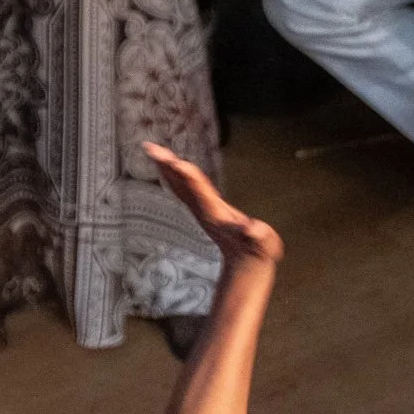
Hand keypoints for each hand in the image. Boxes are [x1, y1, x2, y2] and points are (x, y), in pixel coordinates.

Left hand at [143, 143, 283, 269]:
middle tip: (150, 148)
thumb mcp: (262, 243)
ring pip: (179, 186)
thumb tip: (253, 230)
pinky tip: (169, 167)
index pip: (200, 192)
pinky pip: (184, 189)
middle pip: (182, 185)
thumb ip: (258, 236)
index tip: (177, 163)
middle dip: (167, 166)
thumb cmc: (257, 251)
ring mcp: (201, 210)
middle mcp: (204, 210)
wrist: (246, 265)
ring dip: (166, 168)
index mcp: (217, 215)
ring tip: (154, 151)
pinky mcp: (203, 209)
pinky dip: (175, 176)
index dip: (190, 178)